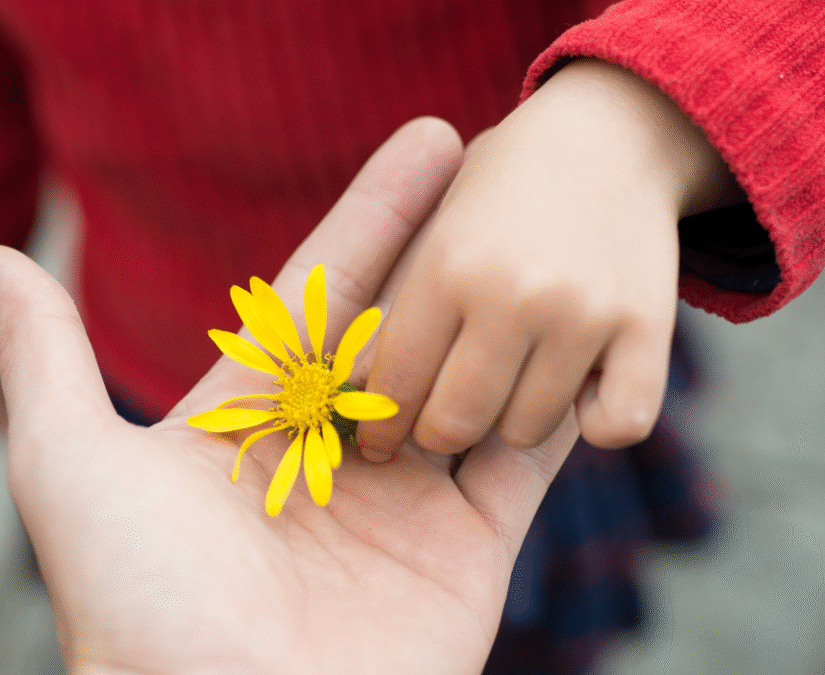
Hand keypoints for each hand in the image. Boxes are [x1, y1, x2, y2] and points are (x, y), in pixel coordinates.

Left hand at [0, 119, 579, 674]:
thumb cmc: (136, 600)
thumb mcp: (71, 459)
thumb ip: (46, 353)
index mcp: (256, 418)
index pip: (330, 289)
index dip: (378, 212)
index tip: (429, 142)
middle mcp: (334, 450)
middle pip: (410, 321)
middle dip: (455, 242)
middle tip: (506, 159)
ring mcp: (407, 498)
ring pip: (473, 372)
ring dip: (511, 304)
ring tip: (554, 225)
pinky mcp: (469, 548)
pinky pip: (528, 454)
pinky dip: (563, 397)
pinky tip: (590, 329)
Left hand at [361, 59, 743, 457]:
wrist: (611, 130)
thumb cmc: (503, 184)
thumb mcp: (439, 221)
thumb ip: (401, 299)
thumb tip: (361, 383)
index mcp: (445, 264)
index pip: (393, 380)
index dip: (379, 420)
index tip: (377, 438)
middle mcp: (509, 292)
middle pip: (453, 421)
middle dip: (436, 432)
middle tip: (440, 424)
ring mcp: (581, 312)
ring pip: (525, 428)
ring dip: (512, 422)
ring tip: (509, 387)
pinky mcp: (647, 327)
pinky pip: (616, 424)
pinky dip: (598, 420)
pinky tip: (581, 394)